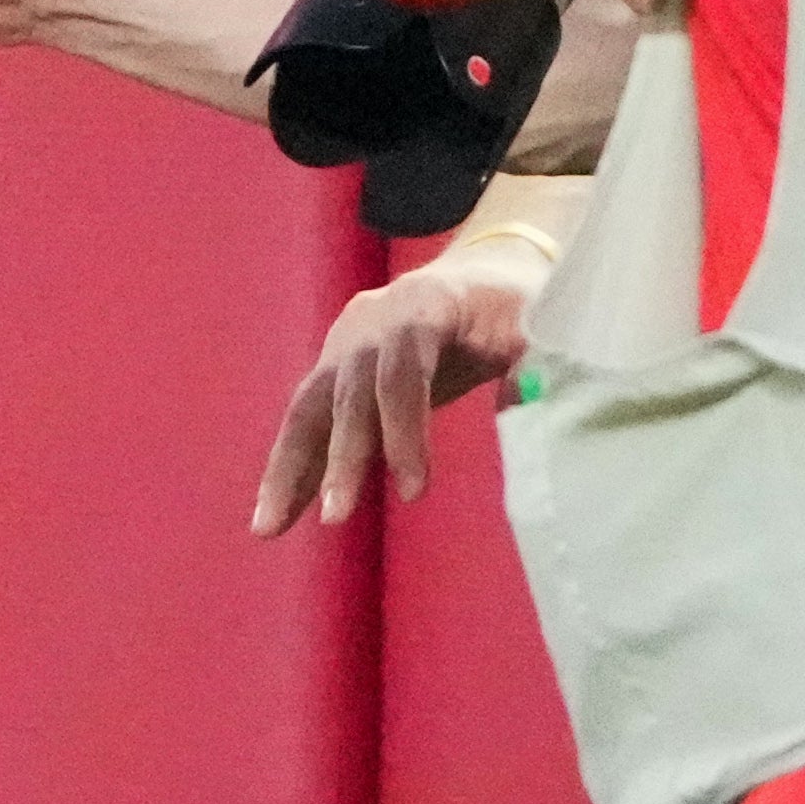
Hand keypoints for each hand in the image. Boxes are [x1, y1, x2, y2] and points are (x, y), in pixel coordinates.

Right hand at [251, 239, 548, 533]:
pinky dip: (293, 468)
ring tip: (267, 528)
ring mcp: (342, 346)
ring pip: (307, 410)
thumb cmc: (513, 306)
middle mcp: (367, 324)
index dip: (404, 430)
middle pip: (345, 394)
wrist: (478, 275)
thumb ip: (533, 365)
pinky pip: (308, 422)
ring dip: (287, 470)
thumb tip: (527, 414)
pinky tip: (278, 515)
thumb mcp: (537, 325)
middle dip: (339, 459)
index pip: (400, 373)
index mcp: (419, 307)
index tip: (416, 492)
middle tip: (337, 518)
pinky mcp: (334, 371)